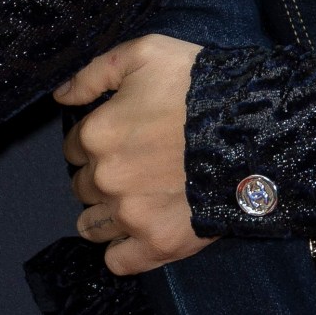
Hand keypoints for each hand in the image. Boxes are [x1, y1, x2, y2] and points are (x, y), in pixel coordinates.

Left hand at [56, 35, 211, 274]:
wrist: (255, 125)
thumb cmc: (200, 84)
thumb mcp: (146, 53)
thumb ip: (95, 73)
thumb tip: (60, 96)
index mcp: (98, 134)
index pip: (73, 147)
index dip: (96, 140)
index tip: (122, 136)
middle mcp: (107, 180)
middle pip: (82, 187)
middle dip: (102, 176)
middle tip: (137, 164)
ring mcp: (132, 216)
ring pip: (92, 226)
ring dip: (106, 214)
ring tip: (138, 199)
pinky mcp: (159, 244)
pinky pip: (118, 261)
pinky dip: (123, 250)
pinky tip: (141, 231)